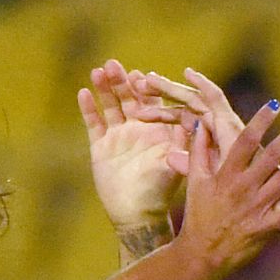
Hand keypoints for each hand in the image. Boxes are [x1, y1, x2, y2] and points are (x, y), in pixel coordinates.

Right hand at [76, 62, 193, 231]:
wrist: (136, 214)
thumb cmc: (160, 192)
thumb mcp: (174, 166)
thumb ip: (183, 144)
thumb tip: (195, 123)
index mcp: (161, 129)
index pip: (156, 101)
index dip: (149, 88)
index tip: (144, 76)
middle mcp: (140, 128)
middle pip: (132, 98)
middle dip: (124, 81)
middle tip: (115, 65)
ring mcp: (120, 134)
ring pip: (111, 105)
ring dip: (105, 88)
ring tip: (99, 71)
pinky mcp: (102, 145)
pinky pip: (94, 123)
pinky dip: (89, 109)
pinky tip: (83, 93)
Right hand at [178, 91, 279, 274]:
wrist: (200, 255)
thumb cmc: (198, 216)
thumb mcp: (194, 182)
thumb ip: (199, 151)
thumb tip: (202, 123)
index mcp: (225, 175)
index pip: (244, 141)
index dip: (260, 122)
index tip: (274, 104)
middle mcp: (241, 189)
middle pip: (269, 157)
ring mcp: (254, 210)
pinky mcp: (264, 229)